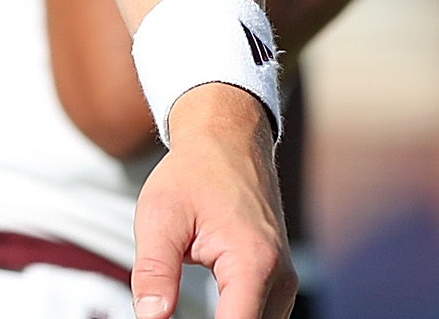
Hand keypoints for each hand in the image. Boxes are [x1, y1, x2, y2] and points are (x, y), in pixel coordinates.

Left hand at [131, 84, 293, 318]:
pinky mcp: (279, 280)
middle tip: (164, 309)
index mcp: (253, 262)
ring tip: (176, 307)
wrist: (228, 138)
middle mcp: (280, 278)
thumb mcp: (160, 217)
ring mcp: (285, 281)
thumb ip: (153, 272)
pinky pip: (260, 316)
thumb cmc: (194, 171)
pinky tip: (206, 313)